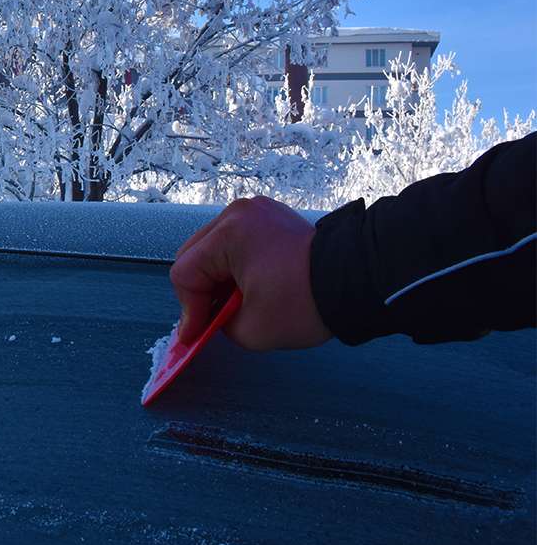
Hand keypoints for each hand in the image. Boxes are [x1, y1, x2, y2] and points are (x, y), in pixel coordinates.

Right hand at [169, 196, 331, 350]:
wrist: (360, 282)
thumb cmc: (305, 303)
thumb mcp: (251, 330)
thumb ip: (217, 323)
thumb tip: (209, 318)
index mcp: (228, 234)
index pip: (186, 273)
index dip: (189, 308)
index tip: (197, 333)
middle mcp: (238, 213)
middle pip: (196, 254)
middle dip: (202, 290)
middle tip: (212, 319)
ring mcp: (256, 211)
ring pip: (215, 247)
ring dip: (218, 276)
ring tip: (234, 302)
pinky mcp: (272, 217)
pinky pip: (238, 240)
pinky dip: (236, 263)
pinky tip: (250, 285)